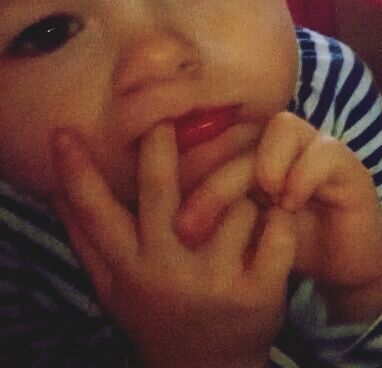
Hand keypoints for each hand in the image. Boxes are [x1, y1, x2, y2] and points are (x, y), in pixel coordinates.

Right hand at [53, 125, 293, 367]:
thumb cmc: (159, 312)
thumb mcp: (116, 285)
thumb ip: (88, 238)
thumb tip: (54, 189)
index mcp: (131, 265)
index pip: (97, 213)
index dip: (77, 173)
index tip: (63, 133)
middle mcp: (167, 271)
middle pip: (162, 195)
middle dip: (160, 151)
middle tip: (165, 114)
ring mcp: (214, 281)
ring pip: (230, 202)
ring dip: (242, 182)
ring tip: (250, 176)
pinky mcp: (258, 291)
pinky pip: (276, 230)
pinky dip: (282, 212)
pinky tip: (284, 203)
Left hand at [176, 112, 381, 324]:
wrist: (345, 263)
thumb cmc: (291, 244)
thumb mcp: (241, 232)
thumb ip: (211, 214)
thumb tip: (155, 217)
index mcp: (252, 154)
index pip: (213, 138)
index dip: (184, 163)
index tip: (155, 208)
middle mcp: (282, 144)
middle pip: (240, 139)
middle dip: (211, 182)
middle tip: (189, 227)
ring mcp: (315, 148)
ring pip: (283, 127)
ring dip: (262, 164)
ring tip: (257, 203)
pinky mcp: (347, 165)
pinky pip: (322, 152)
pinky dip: (302, 176)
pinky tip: (290, 206)